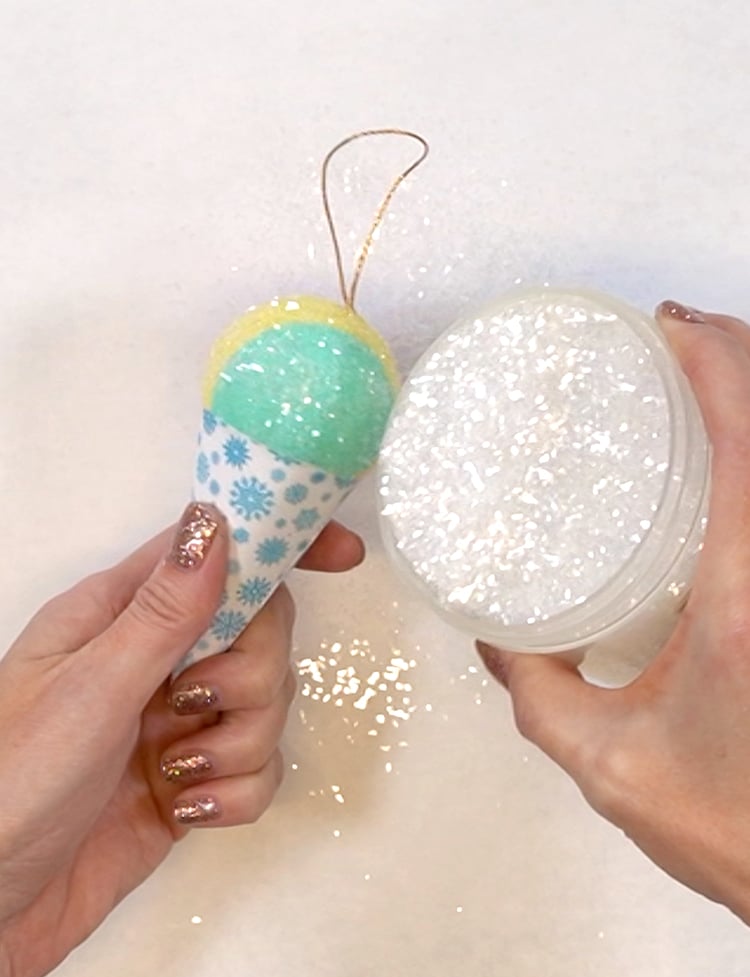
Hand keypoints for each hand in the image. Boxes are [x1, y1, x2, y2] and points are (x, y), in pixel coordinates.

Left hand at [0, 505, 363, 976]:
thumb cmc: (9, 786)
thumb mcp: (89, 688)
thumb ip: (161, 611)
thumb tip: (214, 525)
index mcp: (120, 614)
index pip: (215, 553)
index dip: (281, 544)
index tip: (340, 553)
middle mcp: (156, 659)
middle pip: (261, 631)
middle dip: (249, 674)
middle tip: (195, 704)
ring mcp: (179, 720)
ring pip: (269, 702)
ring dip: (238, 743)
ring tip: (178, 770)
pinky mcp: (197, 777)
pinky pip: (261, 768)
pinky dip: (236, 791)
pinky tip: (189, 808)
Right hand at [477, 303, 749, 923]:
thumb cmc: (727, 825)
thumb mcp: (606, 762)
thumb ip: (537, 693)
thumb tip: (494, 635)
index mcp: (741, 601)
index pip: (745, 448)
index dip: (718, 367)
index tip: (673, 328)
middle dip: (738, 360)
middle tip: (677, 337)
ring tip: (699, 377)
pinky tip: (727, 454)